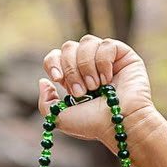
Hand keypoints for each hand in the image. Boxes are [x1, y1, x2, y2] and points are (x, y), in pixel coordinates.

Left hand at [39, 35, 156, 147]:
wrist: (118, 124)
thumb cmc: (92, 124)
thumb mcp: (59, 117)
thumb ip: (46, 102)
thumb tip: (43, 81)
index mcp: (73, 77)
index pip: (55, 56)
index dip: (53, 63)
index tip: (58, 79)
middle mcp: (88, 65)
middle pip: (68, 47)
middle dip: (71, 70)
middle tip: (81, 91)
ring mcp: (105, 58)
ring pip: (86, 42)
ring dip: (87, 67)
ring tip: (96, 86)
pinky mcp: (123, 55)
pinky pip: (106, 44)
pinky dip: (103, 62)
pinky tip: (109, 79)